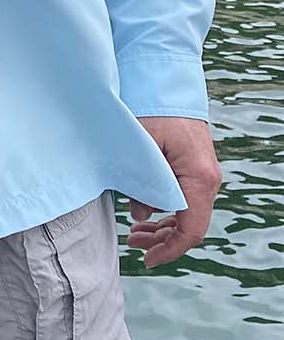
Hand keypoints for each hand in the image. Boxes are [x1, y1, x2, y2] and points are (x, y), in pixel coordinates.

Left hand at [128, 116, 220, 267]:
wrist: (165, 79)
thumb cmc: (151, 108)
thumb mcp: (140, 145)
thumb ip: (140, 183)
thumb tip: (140, 214)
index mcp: (198, 176)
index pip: (191, 229)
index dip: (170, 249)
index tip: (147, 259)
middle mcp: (207, 178)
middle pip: (190, 224)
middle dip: (161, 240)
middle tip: (132, 242)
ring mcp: (203, 173)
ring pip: (187, 213)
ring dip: (162, 227)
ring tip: (134, 232)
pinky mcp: (194, 167)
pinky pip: (185, 199)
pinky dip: (166, 210)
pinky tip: (144, 213)